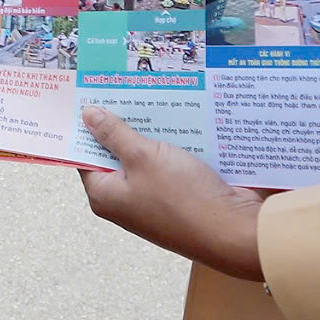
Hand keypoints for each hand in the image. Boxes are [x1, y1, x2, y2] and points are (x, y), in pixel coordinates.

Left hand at [75, 108, 266, 281]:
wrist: (233, 230)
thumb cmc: (183, 198)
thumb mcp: (143, 156)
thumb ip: (115, 134)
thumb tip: (88, 116)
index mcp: (106, 196)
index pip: (85, 157)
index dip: (87, 128)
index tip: (90, 98)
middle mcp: (127, 201)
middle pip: (117, 155)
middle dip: (123, 125)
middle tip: (124, 90)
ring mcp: (155, 201)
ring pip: (147, 158)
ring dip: (152, 133)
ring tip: (153, 96)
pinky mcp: (180, 197)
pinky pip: (171, 165)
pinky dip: (174, 145)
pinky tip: (180, 119)